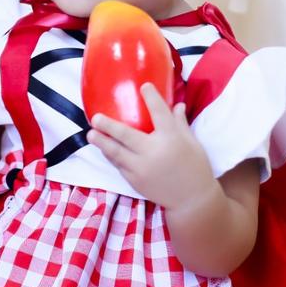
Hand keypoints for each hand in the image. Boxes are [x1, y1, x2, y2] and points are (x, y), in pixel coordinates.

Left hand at [87, 83, 216, 208]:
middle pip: (126, 135)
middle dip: (108, 126)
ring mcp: (142, 168)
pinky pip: (119, 165)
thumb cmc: (195, 167)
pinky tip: (104, 149)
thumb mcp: (192, 143)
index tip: (144, 86)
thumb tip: (176, 104)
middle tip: (96, 118)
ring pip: (116, 153)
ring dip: (102, 143)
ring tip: (91, 134)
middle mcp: (153, 152)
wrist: (192, 200)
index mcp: (171, 139)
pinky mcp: (135, 181)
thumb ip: (180, 123)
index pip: (160, 113)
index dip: (151, 98)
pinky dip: (111, 156)